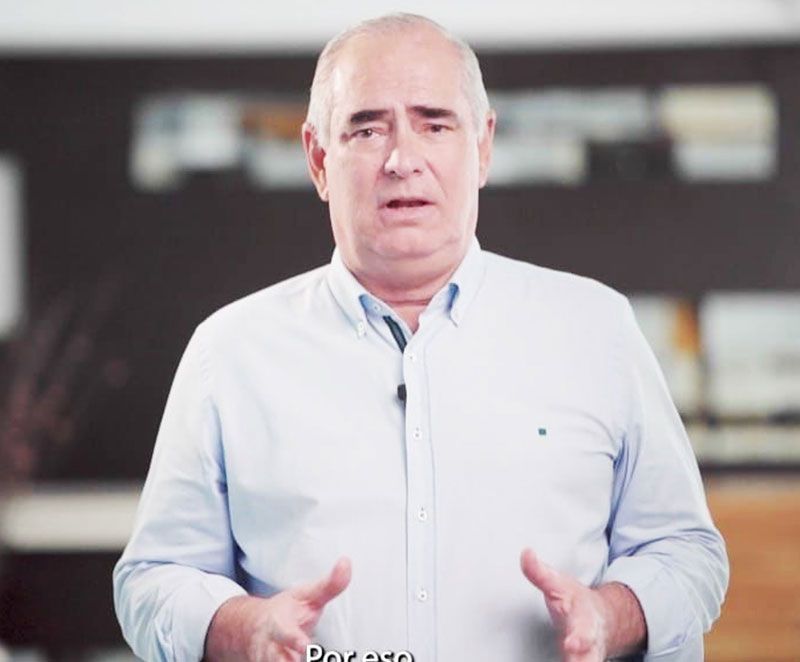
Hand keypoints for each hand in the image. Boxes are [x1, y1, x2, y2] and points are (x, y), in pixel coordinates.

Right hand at [205, 557, 351, 661]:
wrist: (253, 626)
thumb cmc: (287, 611)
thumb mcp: (307, 596)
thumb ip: (329, 585)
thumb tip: (347, 562)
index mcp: (278, 625)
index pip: (286, 633)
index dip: (295, 640)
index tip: (305, 646)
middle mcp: (272, 648)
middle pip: (277, 660)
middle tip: (306, 655)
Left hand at [521, 548, 624, 661]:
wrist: (602, 617)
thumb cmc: (574, 600)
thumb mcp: (558, 583)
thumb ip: (539, 572)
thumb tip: (525, 552)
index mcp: (580, 615)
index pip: (580, 624)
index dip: (577, 636)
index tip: (572, 644)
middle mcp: (587, 638)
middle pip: (588, 652)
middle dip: (582, 657)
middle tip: (573, 654)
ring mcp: (587, 656)